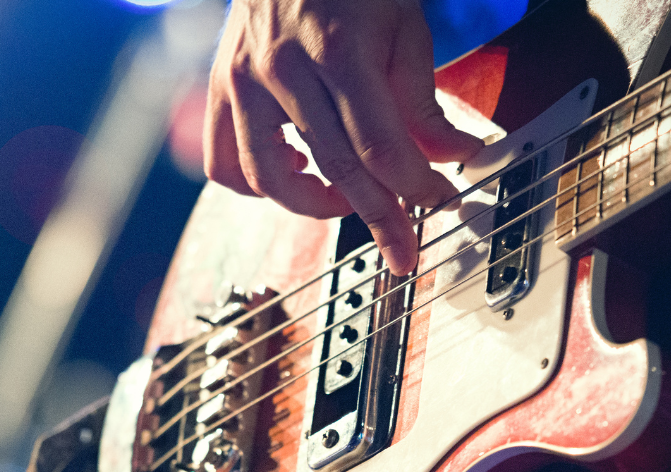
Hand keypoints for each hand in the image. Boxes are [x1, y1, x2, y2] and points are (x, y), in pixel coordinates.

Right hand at [204, 0, 483, 274]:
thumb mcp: (404, 23)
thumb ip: (422, 97)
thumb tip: (449, 155)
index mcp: (337, 47)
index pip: (379, 144)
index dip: (415, 184)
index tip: (440, 201)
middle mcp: (282, 68)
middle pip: (335, 169)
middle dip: (379, 218)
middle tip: (402, 250)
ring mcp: (243, 81)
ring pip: (270, 179)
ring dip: (313, 206)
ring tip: (346, 202)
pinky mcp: (220, 88)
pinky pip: (224, 163)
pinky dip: (257, 185)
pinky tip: (292, 172)